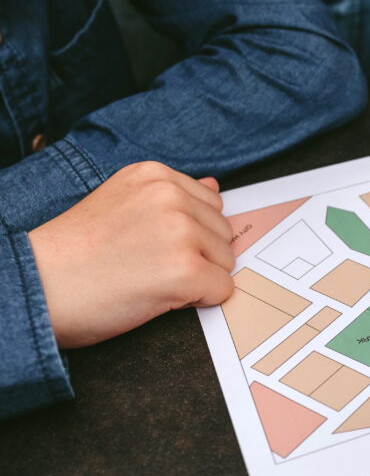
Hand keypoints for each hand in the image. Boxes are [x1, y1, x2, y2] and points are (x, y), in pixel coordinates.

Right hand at [28, 161, 234, 348]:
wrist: (38, 287)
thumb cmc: (73, 254)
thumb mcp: (122, 204)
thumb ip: (172, 195)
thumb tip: (215, 185)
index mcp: (153, 175)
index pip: (210, 204)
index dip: (188, 233)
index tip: (150, 243)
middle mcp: (170, 196)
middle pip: (222, 233)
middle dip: (197, 255)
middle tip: (146, 265)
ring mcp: (180, 232)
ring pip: (225, 261)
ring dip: (198, 277)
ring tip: (149, 278)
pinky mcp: (186, 269)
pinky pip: (223, 289)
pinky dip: (200, 300)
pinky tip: (160, 295)